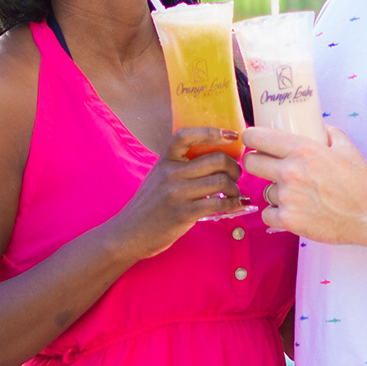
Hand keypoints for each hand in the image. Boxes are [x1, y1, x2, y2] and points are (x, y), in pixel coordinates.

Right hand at [112, 127, 248, 259]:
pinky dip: (234, 204)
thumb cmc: (149, 206)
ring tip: (233, 194)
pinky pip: (219, 204)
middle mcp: (170, 173)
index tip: (232, 136)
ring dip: (235, 188)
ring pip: (222, 181)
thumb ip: (180, 167)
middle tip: (236, 176)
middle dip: (234, 167)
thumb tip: (214, 161)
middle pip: (216, 159)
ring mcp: (176, 193)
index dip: (212, 132)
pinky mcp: (183, 213)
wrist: (128, 233)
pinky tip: (237, 205)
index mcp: (164, 161)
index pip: (186, 136)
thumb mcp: (158, 178)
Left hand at [243, 123, 366, 250]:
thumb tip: (318, 126)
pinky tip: (293, 212)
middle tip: (268, 168)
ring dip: (276, 192)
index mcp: (302, 150)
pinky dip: (277, 214)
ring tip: (296, 196)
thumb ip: (329, 133)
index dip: (252, 139)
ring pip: (264, 191)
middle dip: (257, 164)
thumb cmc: (362, 184)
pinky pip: (268, 214)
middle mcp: (290, 172)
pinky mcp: (289, 220)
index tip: (254, 142)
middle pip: (251, 163)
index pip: (257, 138)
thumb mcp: (347, 148)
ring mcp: (287, 197)